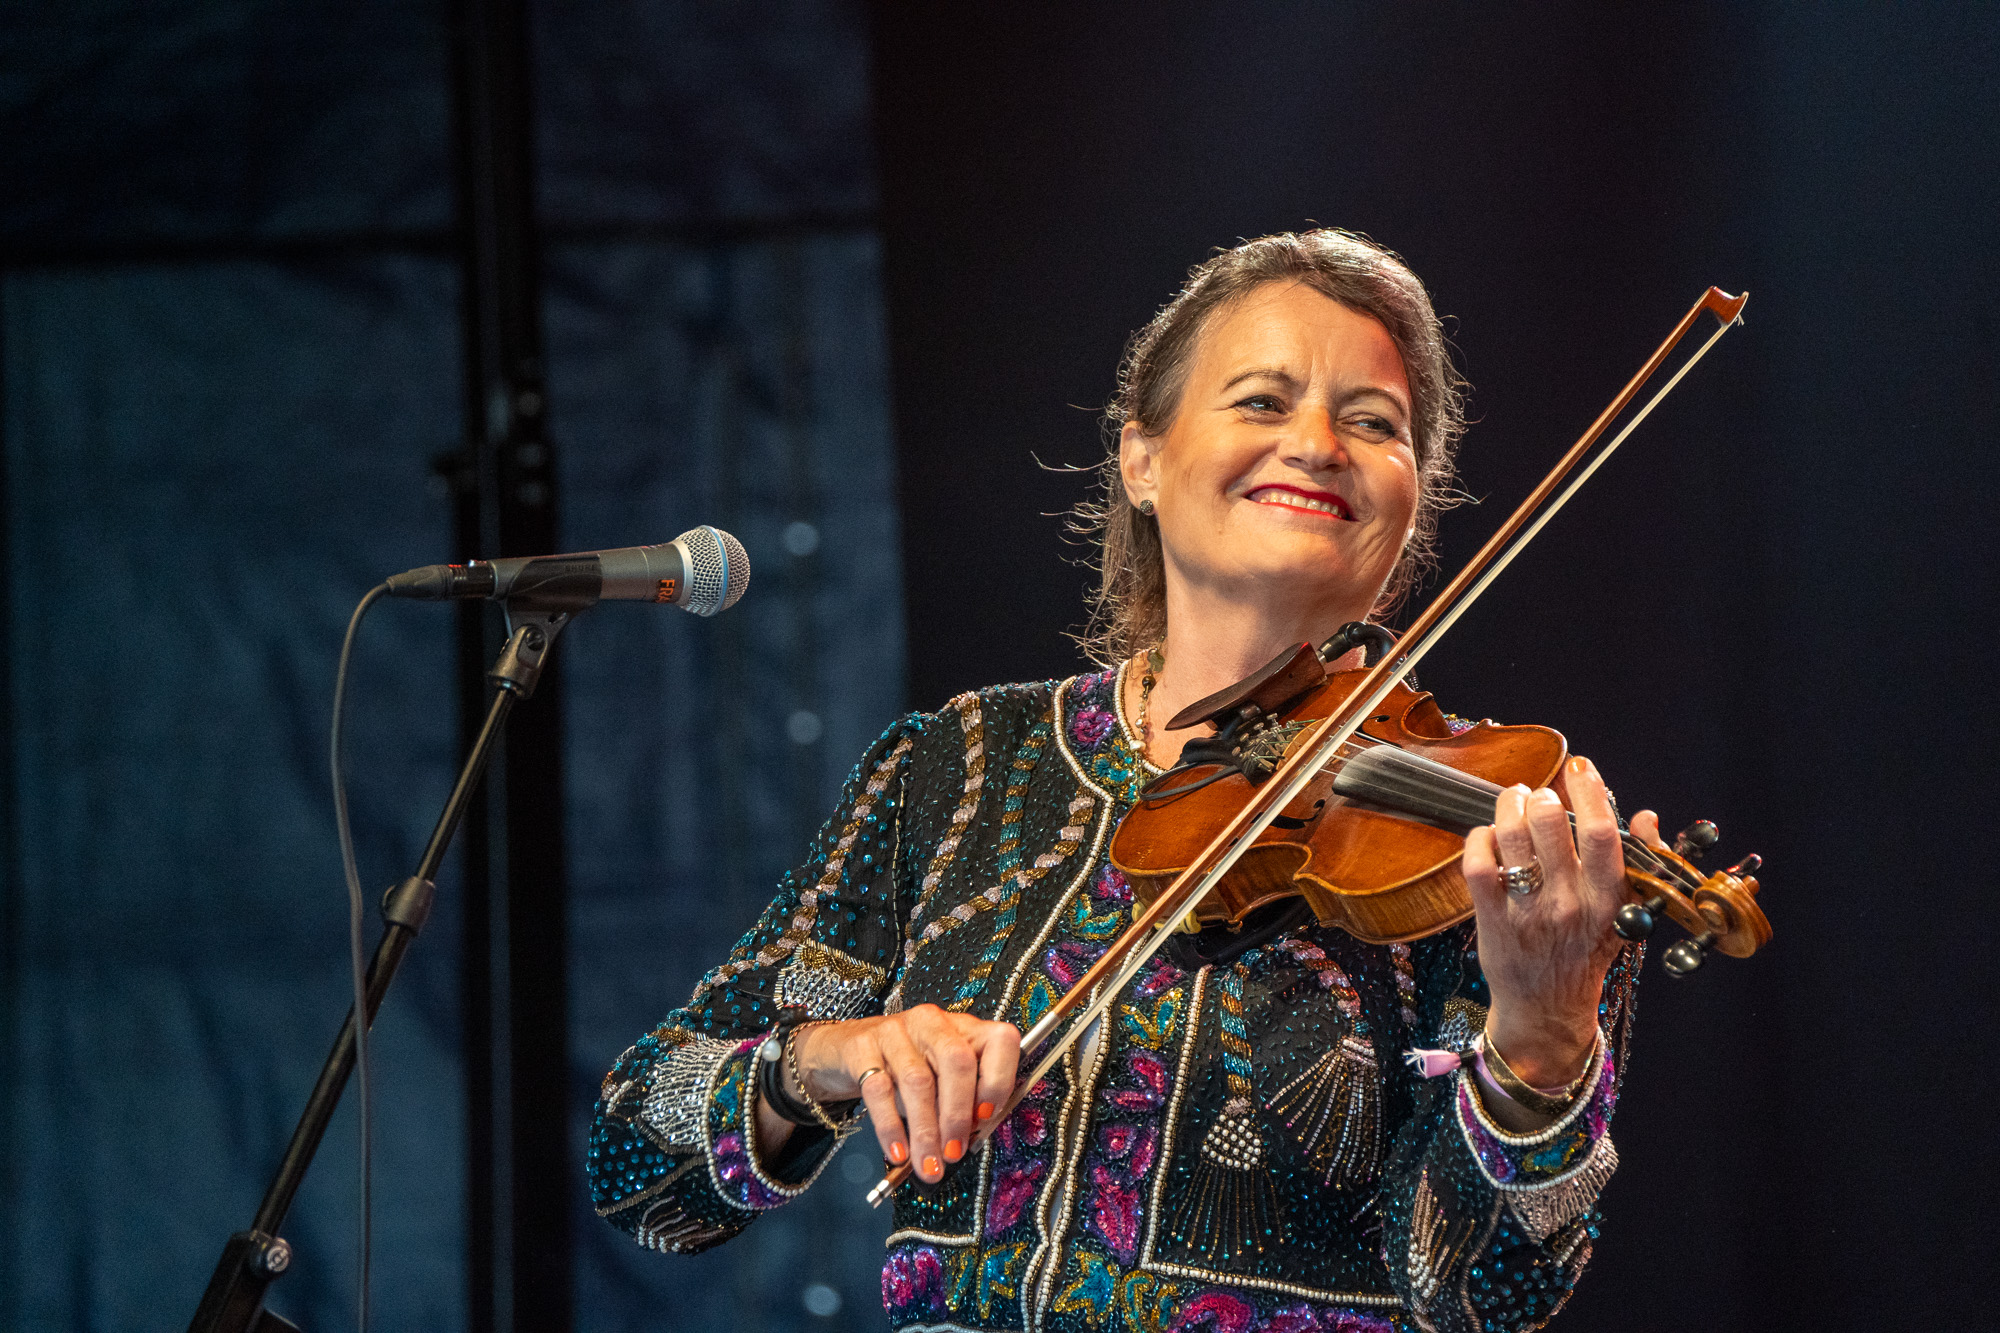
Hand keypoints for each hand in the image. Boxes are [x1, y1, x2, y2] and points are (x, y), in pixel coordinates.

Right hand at [761, 1005, 1020, 1183]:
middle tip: (954, 1153)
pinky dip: (890, 1128)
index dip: (998, 1081)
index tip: (987, 1118)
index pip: (1000, 1040)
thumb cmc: (906, 1068)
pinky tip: (898, 1154)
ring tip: (929, 1166)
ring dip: (926, 1131)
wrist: (847, 1048)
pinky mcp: (862, 1047)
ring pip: (917, 1081)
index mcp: (965, 1028)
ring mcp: (895, 1031)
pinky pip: (879, 1091)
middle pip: (957, 1061)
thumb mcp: (941, 1079)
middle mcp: (933, 1023)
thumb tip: (973, 1139)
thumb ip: (963, 1101)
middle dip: (958, 1114)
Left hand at [1462, 755, 1661, 1091]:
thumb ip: (1638, 863)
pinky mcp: (1492, 921)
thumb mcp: (1625, 914)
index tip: (1582, 766)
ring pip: (1511, 839)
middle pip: (1550, 828)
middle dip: (1543, 797)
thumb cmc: (1587, 952)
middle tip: (1540, 794)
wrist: (1548, 1009)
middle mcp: (1568, 905)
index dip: (1591, 791)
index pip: (1602, 835)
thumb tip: (1645, 815)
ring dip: (1510, 807)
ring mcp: (1527, 913)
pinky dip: (1479, 839)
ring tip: (1515, 800)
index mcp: (1606, 901)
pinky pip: (1478, 866)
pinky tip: (1488, 834)